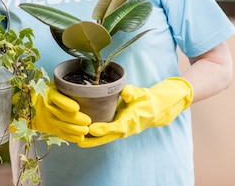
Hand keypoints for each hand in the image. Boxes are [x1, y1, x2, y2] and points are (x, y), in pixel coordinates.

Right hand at [31, 83, 90, 142]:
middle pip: (62, 114)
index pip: (56, 98)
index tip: (76, 108)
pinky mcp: (52, 128)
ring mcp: (50, 118)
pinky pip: (61, 133)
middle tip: (87, 121)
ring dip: (75, 129)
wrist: (37, 105)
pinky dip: (71, 137)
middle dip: (75, 119)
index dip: (66, 104)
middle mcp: (48, 106)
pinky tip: (80, 138)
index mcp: (50, 93)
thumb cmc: (55, 93)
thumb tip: (85, 90)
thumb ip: (70, 89)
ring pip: (62, 125)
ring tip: (85, 130)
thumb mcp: (59, 87)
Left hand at [77, 77, 192, 147]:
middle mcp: (127, 128)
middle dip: (94, 141)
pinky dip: (96, 136)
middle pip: (108, 136)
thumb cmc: (147, 99)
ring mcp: (123, 130)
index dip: (104, 129)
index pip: (117, 127)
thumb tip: (125, 91)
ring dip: (93, 140)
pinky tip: (84, 135)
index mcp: (132, 120)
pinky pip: (107, 134)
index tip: (92, 129)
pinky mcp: (119, 128)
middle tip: (79, 142)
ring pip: (107, 137)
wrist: (157, 108)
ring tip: (77, 141)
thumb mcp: (141, 93)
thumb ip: (132, 92)